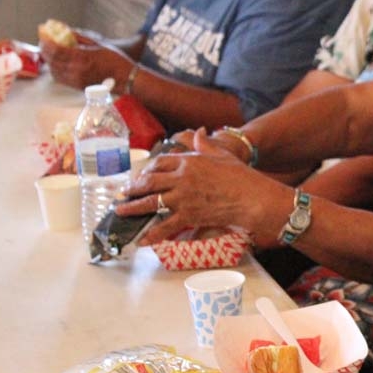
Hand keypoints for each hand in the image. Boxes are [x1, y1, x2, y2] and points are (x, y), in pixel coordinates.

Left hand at [41, 30, 132, 89]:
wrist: (126, 78)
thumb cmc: (115, 60)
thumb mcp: (98, 45)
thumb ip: (80, 38)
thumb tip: (65, 30)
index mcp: (82, 58)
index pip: (56, 49)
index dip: (46, 40)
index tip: (42, 31)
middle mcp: (76, 70)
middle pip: (51, 59)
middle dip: (44, 47)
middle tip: (43, 38)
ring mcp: (75, 80)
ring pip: (53, 69)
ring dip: (48, 58)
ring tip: (48, 49)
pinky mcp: (77, 86)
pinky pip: (59, 77)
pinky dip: (54, 68)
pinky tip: (56, 62)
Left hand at [117, 130, 288, 244]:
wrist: (252, 198)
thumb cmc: (241, 177)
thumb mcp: (222, 155)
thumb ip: (206, 144)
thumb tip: (198, 132)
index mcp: (189, 161)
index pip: (160, 163)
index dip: (148, 169)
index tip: (142, 174)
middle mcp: (182, 178)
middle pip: (149, 181)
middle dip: (133, 188)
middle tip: (124, 192)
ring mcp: (183, 198)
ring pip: (151, 202)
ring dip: (133, 207)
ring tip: (121, 210)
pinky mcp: (189, 215)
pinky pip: (166, 226)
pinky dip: (153, 234)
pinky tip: (142, 240)